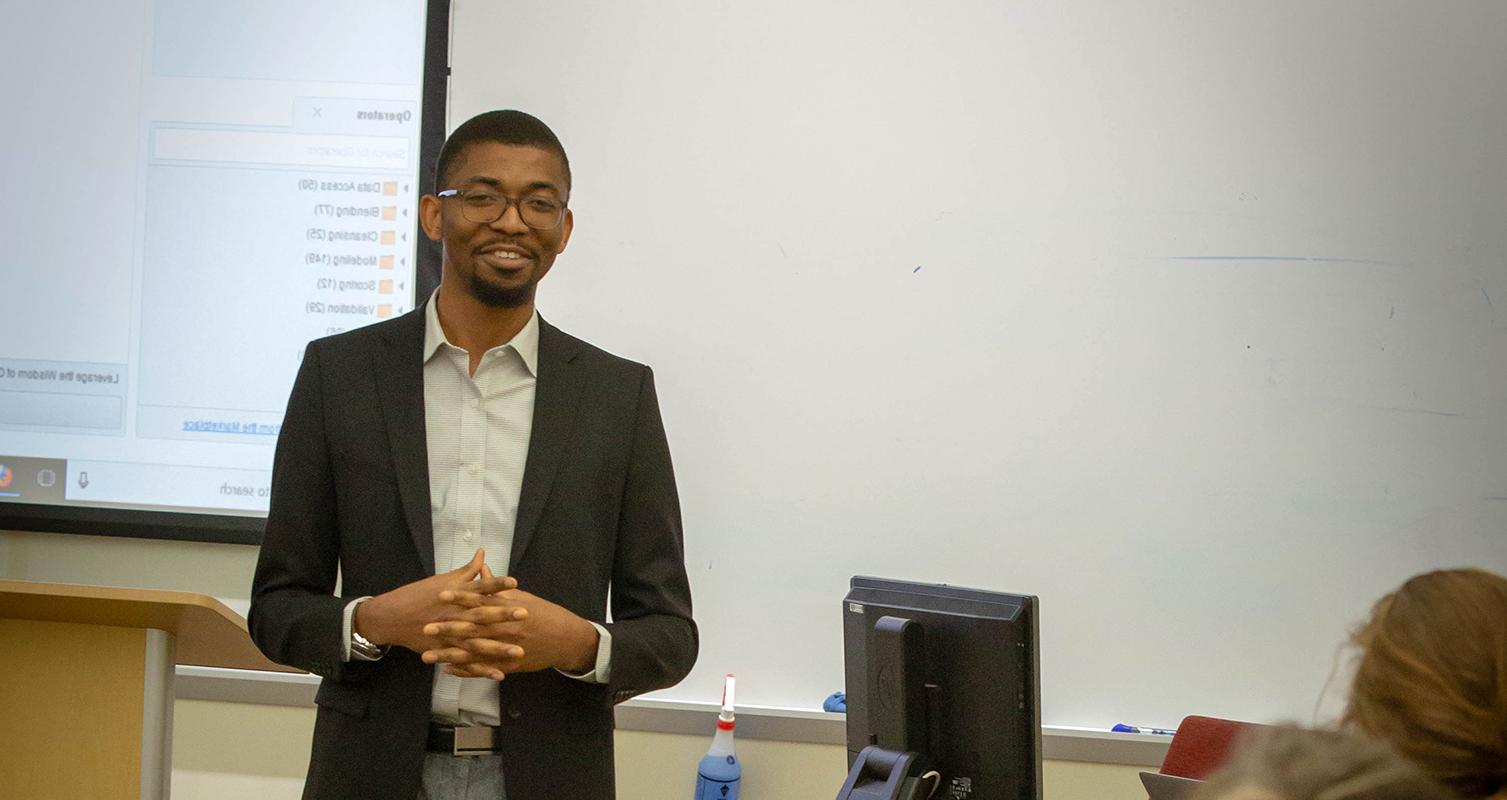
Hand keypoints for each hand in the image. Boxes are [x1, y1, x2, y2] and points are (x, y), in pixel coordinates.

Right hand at [354, 549, 516, 654]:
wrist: (390, 617)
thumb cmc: (418, 595)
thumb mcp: (442, 581)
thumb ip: (466, 571)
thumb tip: (482, 553)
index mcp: (453, 596)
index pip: (477, 588)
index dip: (496, 584)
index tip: (514, 582)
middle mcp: (453, 615)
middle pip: (480, 616)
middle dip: (503, 616)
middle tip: (525, 615)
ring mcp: (448, 635)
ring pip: (476, 643)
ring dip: (498, 648)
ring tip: (519, 651)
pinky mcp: (444, 651)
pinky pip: (465, 663)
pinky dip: (482, 669)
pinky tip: (499, 674)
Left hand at [420, 577, 598, 679]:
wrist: (567, 639)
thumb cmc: (545, 614)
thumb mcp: (524, 597)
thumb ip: (498, 588)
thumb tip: (482, 569)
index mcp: (509, 610)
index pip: (481, 601)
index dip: (461, 597)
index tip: (441, 594)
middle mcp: (506, 629)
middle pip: (473, 628)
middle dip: (449, 628)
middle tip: (426, 627)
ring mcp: (507, 650)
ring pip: (474, 653)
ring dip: (450, 655)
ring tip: (428, 656)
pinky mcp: (509, 666)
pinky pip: (485, 669)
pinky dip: (466, 671)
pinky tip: (449, 670)